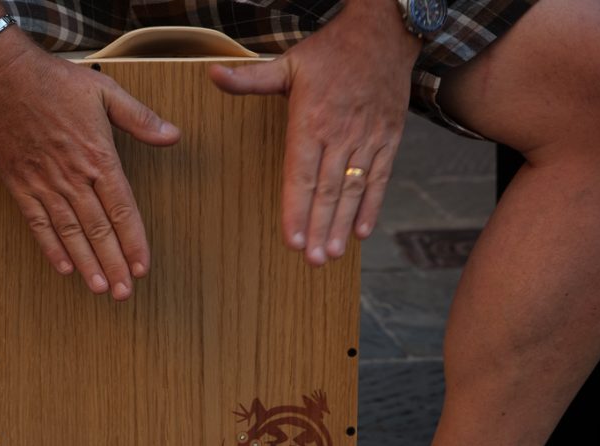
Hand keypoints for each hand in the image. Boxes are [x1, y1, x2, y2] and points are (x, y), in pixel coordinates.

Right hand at [0, 29, 180, 299]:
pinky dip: (50, 248)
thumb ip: (140, 119)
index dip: (134, 241)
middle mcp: (72, 176)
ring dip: (86, 264)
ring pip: (70, 233)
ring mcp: (44, 183)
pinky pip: (37, 223)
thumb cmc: (54, 81)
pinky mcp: (21, 185)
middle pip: (98, 230)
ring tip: (100, 288)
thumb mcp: (105, 91)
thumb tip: (173, 135)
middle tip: (124, 293)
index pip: (122, 210)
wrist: (2, 76)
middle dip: (114, 264)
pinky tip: (64, 268)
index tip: (143, 266)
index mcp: (98, 157)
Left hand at [209, 0, 420, 265]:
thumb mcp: (288, 62)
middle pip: (327, 189)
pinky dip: (372, 206)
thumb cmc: (330, 52)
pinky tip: (361, 232)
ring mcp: (367, 137)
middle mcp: (340, 133)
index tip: (291, 239)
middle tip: (311, 260)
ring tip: (331, 254)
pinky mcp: (388, 138)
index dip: (296, 208)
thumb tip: (211, 74)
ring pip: (353, 188)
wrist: (384, 32)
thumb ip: (250, 78)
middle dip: (318, 226)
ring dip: (341, 223)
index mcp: (310, 120)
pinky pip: (380, 177)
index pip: (300, 173)